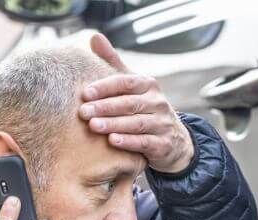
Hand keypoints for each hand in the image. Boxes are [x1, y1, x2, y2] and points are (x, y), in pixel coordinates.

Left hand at [79, 33, 194, 173]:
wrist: (173, 140)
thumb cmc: (144, 108)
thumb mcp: (131, 86)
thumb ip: (113, 62)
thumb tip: (94, 36)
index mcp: (148, 85)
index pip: (126, 82)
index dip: (105, 87)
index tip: (85, 93)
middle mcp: (158, 102)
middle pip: (130, 103)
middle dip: (105, 107)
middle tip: (84, 112)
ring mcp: (163, 124)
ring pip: (137, 123)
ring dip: (114, 124)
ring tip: (93, 126)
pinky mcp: (164, 144)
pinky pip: (145, 142)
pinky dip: (129, 141)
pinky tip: (112, 141)